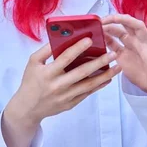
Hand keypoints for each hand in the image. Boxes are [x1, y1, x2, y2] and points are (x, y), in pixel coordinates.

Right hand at [5, 38, 121, 129]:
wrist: (28, 108)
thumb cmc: (30, 81)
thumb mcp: (33, 62)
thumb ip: (46, 50)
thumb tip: (62, 37)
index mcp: (48, 73)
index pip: (65, 58)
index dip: (78, 48)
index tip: (90, 39)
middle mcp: (58, 85)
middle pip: (82, 72)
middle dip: (99, 62)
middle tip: (113, 53)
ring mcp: (66, 96)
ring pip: (89, 85)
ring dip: (105, 75)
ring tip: (117, 65)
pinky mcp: (71, 103)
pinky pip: (88, 93)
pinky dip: (99, 85)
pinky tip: (108, 78)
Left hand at [102, 14, 146, 94]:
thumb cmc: (136, 69)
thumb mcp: (120, 56)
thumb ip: (112, 45)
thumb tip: (101, 35)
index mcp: (128, 41)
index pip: (117, 28)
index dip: (108, 25)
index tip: (97, 24)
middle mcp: (136, 40)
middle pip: (127, 24)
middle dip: (116, 19)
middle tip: (103, 19)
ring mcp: (146, 44)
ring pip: (141, 27)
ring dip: (129, 21)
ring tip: (118, 18)